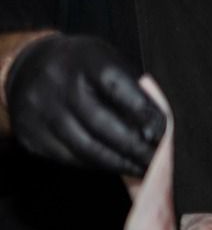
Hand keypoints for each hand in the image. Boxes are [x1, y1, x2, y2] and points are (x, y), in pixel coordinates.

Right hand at [5, 35, 165, 175]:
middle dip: (135, 148)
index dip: (144, 113)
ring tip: (142, 170)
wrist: (29, 66)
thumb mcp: (108, 62)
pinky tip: (115, 166)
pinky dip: (96, 165)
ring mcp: (40, 110)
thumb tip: (159, 127)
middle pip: (102, 124)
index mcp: (87, 60)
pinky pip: (68, 157)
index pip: (120, 89)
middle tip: (158, 161)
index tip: (164, 132)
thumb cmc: (84, 67)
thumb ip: (132, 90)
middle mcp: (59, 84)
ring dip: (119, 163)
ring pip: (85, 147)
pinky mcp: (30, 133)